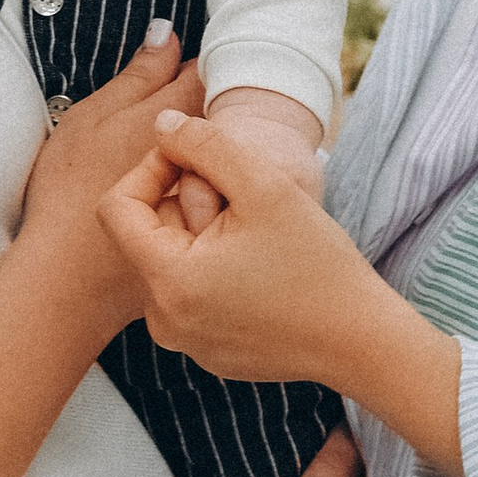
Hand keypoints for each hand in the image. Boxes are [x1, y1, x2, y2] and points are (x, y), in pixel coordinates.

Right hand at [20, 32, 205, 345]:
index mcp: (184, 126)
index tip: (169, 81)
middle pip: (228, 120)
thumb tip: (169, 32)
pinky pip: (229, 205)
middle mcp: (213, 163)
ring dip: (213, 158)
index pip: (210, 77)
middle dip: (208, 117)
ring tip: (175, 168)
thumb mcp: (93, 120)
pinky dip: (213, 197)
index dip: (190, 73)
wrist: (69, 282)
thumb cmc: (69, 194)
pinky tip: (180, 202)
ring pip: (230, 164)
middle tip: (165, 129)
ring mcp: (220, 205)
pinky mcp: (217, 239)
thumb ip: (139, 76)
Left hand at [102, 112, 382, 384]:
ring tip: (252, 232)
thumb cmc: (318, 264)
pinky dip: (213, 271)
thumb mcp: (263, 185)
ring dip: (200, 235)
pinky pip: (190, 295)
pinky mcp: (207, 352)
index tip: (197, 162)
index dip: (150, 170)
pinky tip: (259, 267)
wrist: (361, 340)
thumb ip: (204, 144)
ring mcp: (185, 341)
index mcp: (168, 280)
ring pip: (168, 263)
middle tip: (241, 198)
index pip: (116, 207)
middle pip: (145, 235)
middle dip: (184, 205)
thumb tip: (162, 125)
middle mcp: (164, 320)